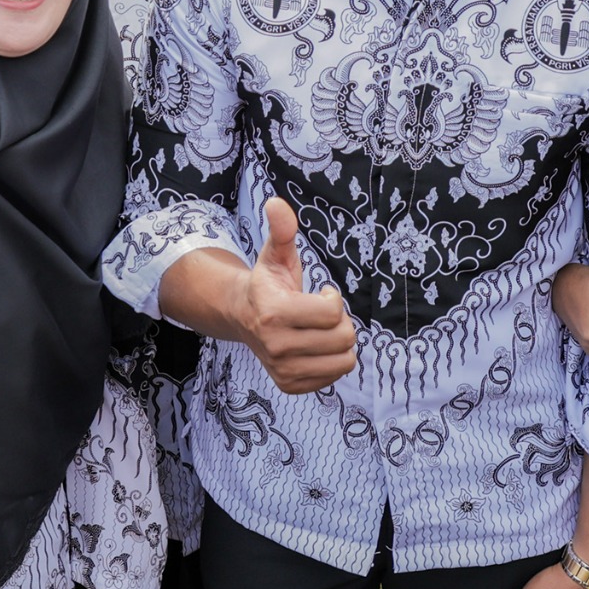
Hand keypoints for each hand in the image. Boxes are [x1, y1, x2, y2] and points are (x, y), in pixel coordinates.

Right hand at [233, 196, 357, 393]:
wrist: (243, 317)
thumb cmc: (268, 284)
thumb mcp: (276, 253)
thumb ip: (282, 229)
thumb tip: (277, 203)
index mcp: (274, 313)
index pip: (332, 313)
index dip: (333, 299)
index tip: (321, 293)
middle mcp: (276, 346)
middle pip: (344, 338)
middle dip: (340, 321)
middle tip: (321, 314)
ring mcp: (283, 370)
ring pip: (345, 361)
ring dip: (339, 342)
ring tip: (320, 330)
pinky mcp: (289, 385)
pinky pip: (335, 377)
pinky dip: (332, 361)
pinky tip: (315, 347)